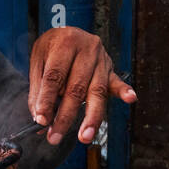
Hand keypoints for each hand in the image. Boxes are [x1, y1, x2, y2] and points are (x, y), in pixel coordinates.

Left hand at [28, 27, 136, 144]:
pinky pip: (117, 82)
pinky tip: (130, 98)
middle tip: (55, 137)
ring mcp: (101, 59)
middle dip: (65, 116)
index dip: (47, 100)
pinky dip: (124, 91)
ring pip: (96, 91)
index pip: (54, 76)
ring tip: (85, 136)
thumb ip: (38, 90)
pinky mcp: (110, 69)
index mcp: (65, 43)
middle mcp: (86, 49)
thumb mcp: (38, 62)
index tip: (41, 120)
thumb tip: (40, 120)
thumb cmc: (51, 49)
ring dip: (91, 117)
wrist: (68, 31)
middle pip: (76, 88)